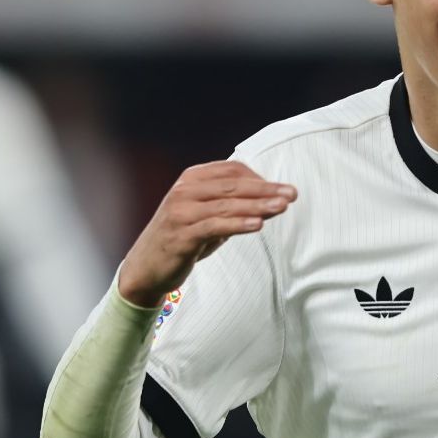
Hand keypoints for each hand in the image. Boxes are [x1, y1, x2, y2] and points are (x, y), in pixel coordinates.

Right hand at [117, 161, 295, 307]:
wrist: (146, 268)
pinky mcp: (180, 234)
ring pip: (227, 204)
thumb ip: (233, 206)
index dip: (260, 178)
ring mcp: (180, 212)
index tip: (282, 189)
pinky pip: (215, 226)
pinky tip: (258, 225)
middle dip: (266, 190)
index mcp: (191, 179)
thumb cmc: (182, 239)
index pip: (232, 170)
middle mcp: (184, 190)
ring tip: (282, 207)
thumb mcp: (208, 216)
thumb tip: (271, 199)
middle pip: (233, 185)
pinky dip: (238, 224)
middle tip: (292, 194)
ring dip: (258, 205)